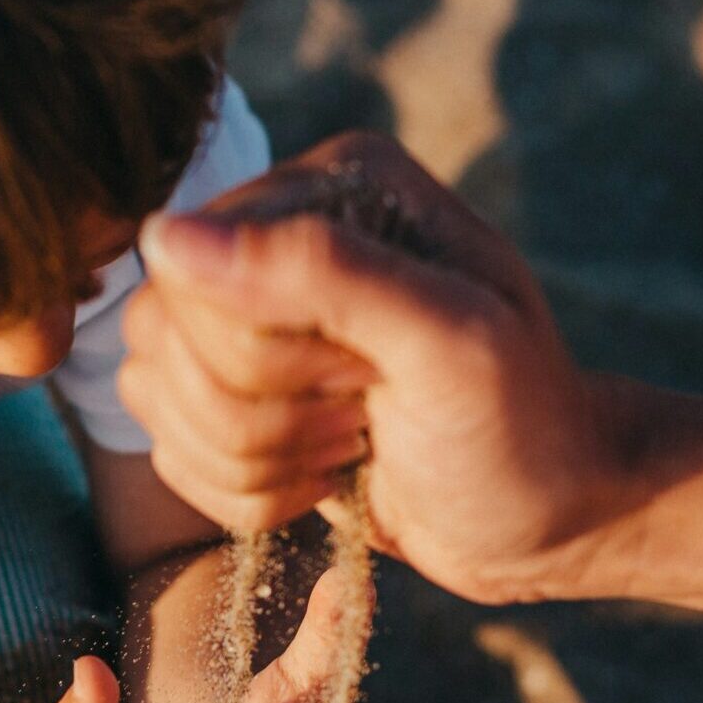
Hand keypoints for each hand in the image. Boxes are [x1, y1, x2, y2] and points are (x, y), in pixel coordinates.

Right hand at [119, 131, 648, 604]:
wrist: (549, 518)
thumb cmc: (520, 426)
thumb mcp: (448, 341)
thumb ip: (321, 270)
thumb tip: (168, 237)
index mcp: (330, 185)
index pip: (194, 269)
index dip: (264, 351)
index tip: (366, 375)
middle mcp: (275, 234)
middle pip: (162, 333)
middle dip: (261, 411)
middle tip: (362, 413)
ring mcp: (245, 316)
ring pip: (152, 393)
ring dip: (252, 458)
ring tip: (348, 443)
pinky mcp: (232, 395)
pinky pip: (167, 449)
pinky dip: (244, 492)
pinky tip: (324, 476)